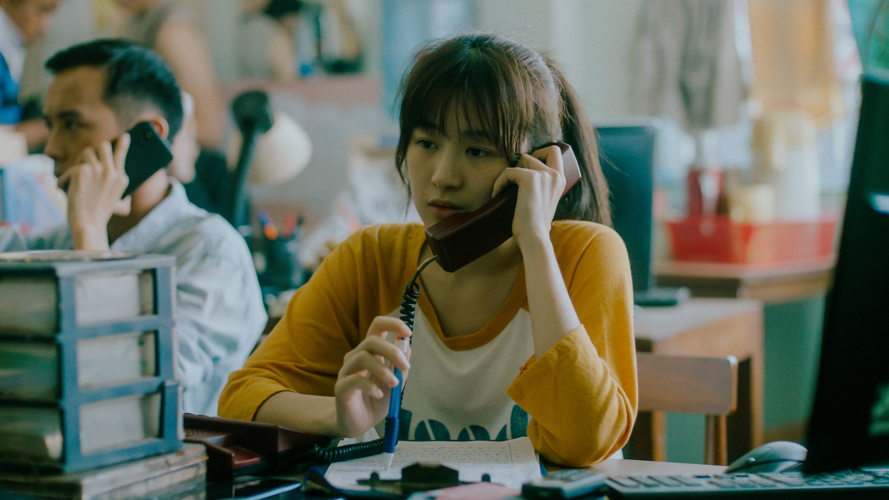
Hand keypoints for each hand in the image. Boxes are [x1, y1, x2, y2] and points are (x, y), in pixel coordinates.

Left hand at [59, 134, 130, 249]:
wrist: (88, 224)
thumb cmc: (99, 215)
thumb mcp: (116, 202)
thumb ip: (118, 189)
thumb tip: (120, 178)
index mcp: (121, 178)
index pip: (121, 154)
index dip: (122, 144)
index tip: (124, 136)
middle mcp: (112, 171)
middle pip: (103, 146)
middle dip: (94, 151)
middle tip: (87, 161)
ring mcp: (98, 170)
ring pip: (86, 152)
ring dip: (79, 163)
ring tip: (76, 179)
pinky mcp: (82, 171)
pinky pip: (72, 167)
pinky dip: (65, 179)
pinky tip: (66, 188)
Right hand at [334, 316, 411, 436]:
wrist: (358, 423)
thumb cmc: (377, 400)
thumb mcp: (395, 383)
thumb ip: (400, 366)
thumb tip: (407, 345)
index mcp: (370, 352)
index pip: (377, 326)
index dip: (393, 324)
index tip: (408, 333)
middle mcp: (356, 357)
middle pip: (371, 340)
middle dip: (392, 351)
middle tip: (406, 367)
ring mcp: (346, 371)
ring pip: (362, 357)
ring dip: (383, 370)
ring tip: (394, 385)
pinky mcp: (341, 387)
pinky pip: (354, 380)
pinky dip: (370, 386)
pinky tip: (379, 395)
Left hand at [491, 144, 565, 246]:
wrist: (533, 237)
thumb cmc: (534, 225)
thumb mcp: (543, 202)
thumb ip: (541, 187)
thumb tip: (523, 177)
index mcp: (560, 180)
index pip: (554, 151)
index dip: (539, 151)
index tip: (525, 164)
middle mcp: (555, 174)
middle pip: (532, 153)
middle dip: (519, 163)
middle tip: (510, 180)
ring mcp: (544, 175)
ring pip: (521, 159)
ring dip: (508, 174)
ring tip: (501, 190)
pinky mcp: (530, 178)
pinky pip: (508, 172)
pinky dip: (499, 183)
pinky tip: (496, 195)